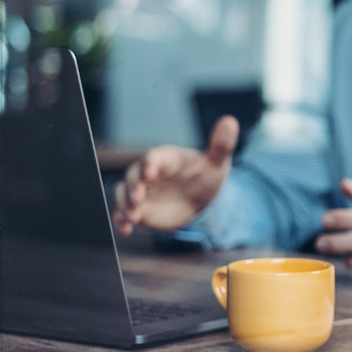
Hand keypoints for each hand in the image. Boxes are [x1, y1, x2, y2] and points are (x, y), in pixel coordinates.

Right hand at [112, 116, 238, 235]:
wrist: (200, 198)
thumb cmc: (205, 174)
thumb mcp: (217, 162)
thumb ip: (221, 145)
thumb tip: (230, 121)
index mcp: (167, 159)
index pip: (154, 157)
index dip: (150, 164)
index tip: (149, 172)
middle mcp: (149, 173)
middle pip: (133, 175)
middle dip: (132, 186)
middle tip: (138, 198)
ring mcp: (142, 191)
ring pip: (123, 194)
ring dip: (124, 204)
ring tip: (132, 216)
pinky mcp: (139, 209)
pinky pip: (123, 213)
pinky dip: (121, 220)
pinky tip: (125, 229)